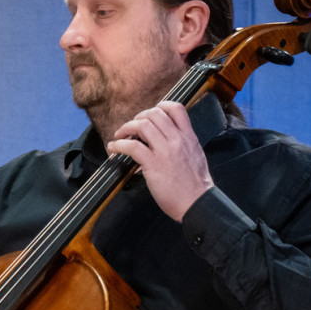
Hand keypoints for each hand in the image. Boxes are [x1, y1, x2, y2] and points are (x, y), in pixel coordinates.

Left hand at [105, 100, 213, 221]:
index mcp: (189, 137)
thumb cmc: (195, 186)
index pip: (176, 109)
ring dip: (126, 128)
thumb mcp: (195, 156)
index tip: (149, 115)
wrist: (197, 203)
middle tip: (132, 127)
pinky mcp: (153, 164)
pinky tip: (113, 148)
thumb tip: (168, 142)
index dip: (160, 106)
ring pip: (142, 126)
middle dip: (139, 117)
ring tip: (119, 135)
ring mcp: (165, 151)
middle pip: (154, 114)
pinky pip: (132, 146)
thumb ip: (183, 145)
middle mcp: (177, 139)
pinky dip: (119, 145)